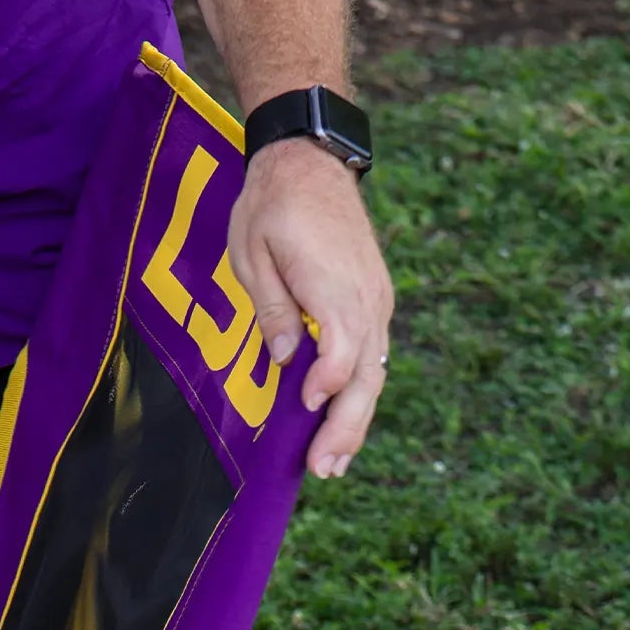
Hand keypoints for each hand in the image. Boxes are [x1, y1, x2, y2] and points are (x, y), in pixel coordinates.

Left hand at [226, 137, 392, 477]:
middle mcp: (366, 297)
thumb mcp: (254, 250)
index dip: (327, 379)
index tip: (306, 403)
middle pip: (365, 372)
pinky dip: (358, 396)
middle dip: (345, 426)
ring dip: (354, 422)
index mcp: (334, 282)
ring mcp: (374, 301)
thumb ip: (273, 306)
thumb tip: (285, 357)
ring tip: (334, 465)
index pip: (343, 343)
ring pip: (372, 373)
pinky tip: (342, 428)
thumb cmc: (274, 205)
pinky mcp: (372, 304)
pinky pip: (370, 359)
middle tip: (324, 469)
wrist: (311, 161)